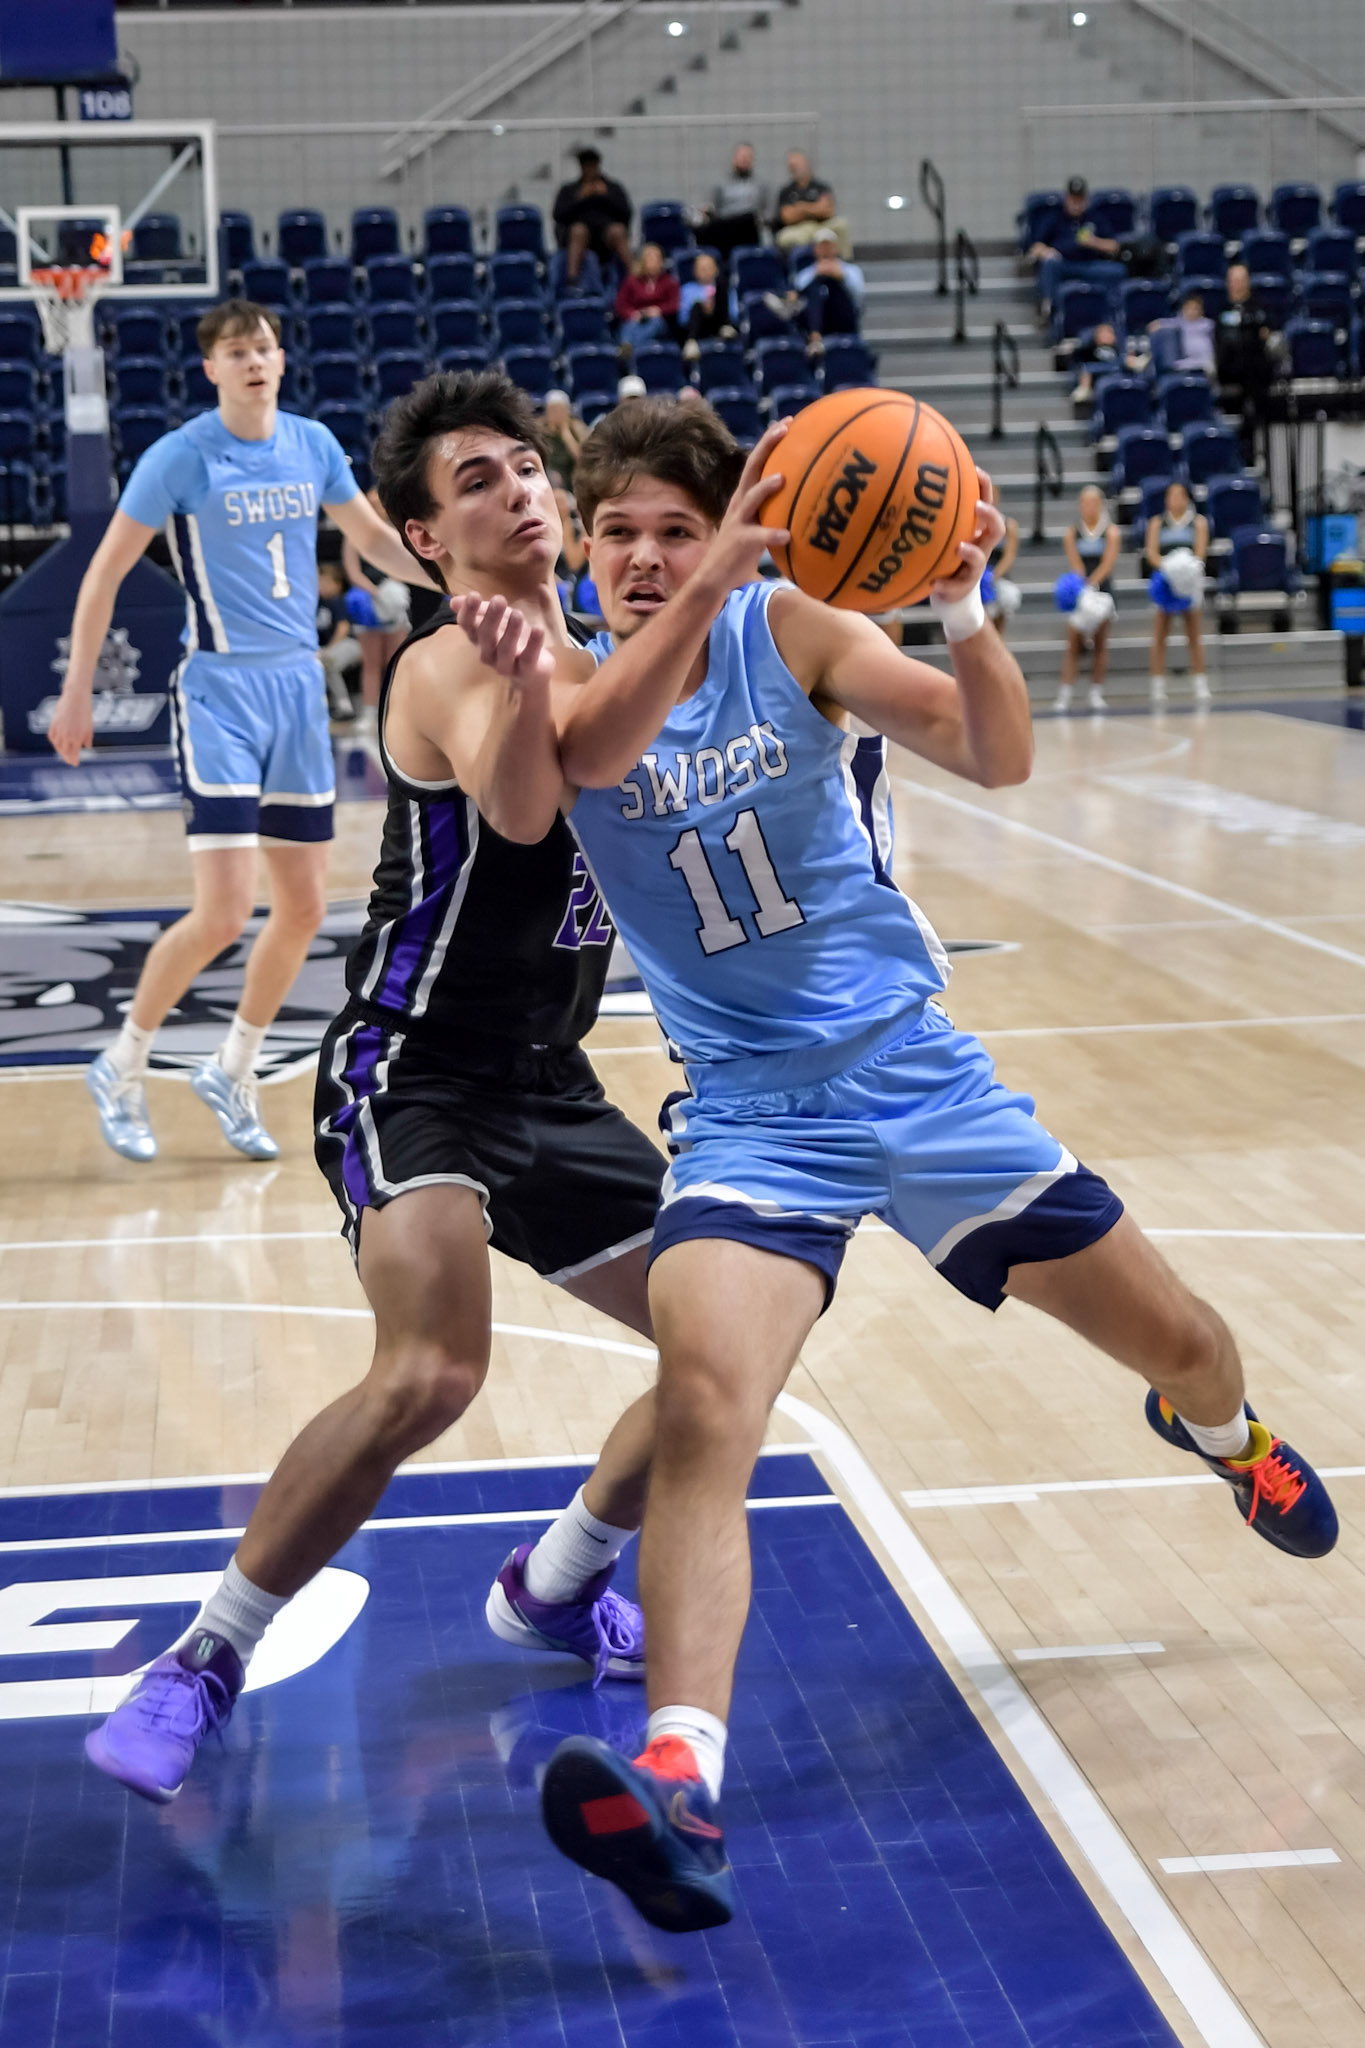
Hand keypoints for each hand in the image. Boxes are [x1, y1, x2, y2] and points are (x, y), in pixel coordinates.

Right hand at [47, 690, 92, 765]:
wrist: (76, 698)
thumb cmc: (85, 713)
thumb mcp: (89, 728)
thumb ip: (87, 739)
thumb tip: (86, 747)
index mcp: (77, 738)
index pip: (73, 754)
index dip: (73, 760)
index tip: (75, 764)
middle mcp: (67, 736)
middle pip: (64, 752)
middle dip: (67, 758)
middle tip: (70, 761)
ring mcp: (59, 731)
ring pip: (57, 746)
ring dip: (61, 751)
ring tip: (65, 753)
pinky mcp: (53, 725)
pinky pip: (52, 737)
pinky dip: (55, 742)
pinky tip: (58, 744)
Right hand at [450, 594, 554, 689]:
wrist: (533, 670)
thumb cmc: (512, 638)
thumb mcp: (499, 619)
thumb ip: (481, 609)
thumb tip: (453, 602)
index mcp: (478, 638)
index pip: (467, 625)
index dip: (468, 612)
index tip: (474, 595)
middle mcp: (487, 653)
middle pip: (485, 636)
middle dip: (491, 618)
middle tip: (499, 599)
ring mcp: (505, 665)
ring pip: (505, 649)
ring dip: (511, 631)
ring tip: (517, 614)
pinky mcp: (525, 671)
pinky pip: (528, 659)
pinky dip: (533, 644)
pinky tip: (538, 629)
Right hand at [694, 420, 790, 593]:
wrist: (714, 578)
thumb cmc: (742, 553)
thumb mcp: (758, 526)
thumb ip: (776, 514)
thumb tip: (806, 507)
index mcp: (745, 496)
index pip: (757, 461)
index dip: (770, 440)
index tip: (789, 422)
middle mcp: (740, 503)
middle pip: (752, 467)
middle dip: (768, 446)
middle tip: (785, 429)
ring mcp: (739, 522)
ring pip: (752, 498)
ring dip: (766, 487)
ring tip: (782, 478)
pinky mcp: (741, 543)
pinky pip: (760, 538)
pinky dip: (774, 535)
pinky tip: (789, 535)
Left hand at [929, 465, 1005, 603]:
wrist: (952, 596)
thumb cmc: (945, 557)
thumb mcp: (943, 534)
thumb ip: (933, 514)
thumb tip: (907, 481)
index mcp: (976, 531)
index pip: (987, 504)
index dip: (986, 487)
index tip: (975, 470)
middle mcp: (981, 548)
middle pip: (996, 530)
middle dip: (990, 516)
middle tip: (977, 506)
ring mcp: (974, 569)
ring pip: (980, 560)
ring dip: (971, 552)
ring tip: (960, 547)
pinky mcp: (962, 588)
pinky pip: (956, 586)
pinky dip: (946, 583)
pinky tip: (934, 583)